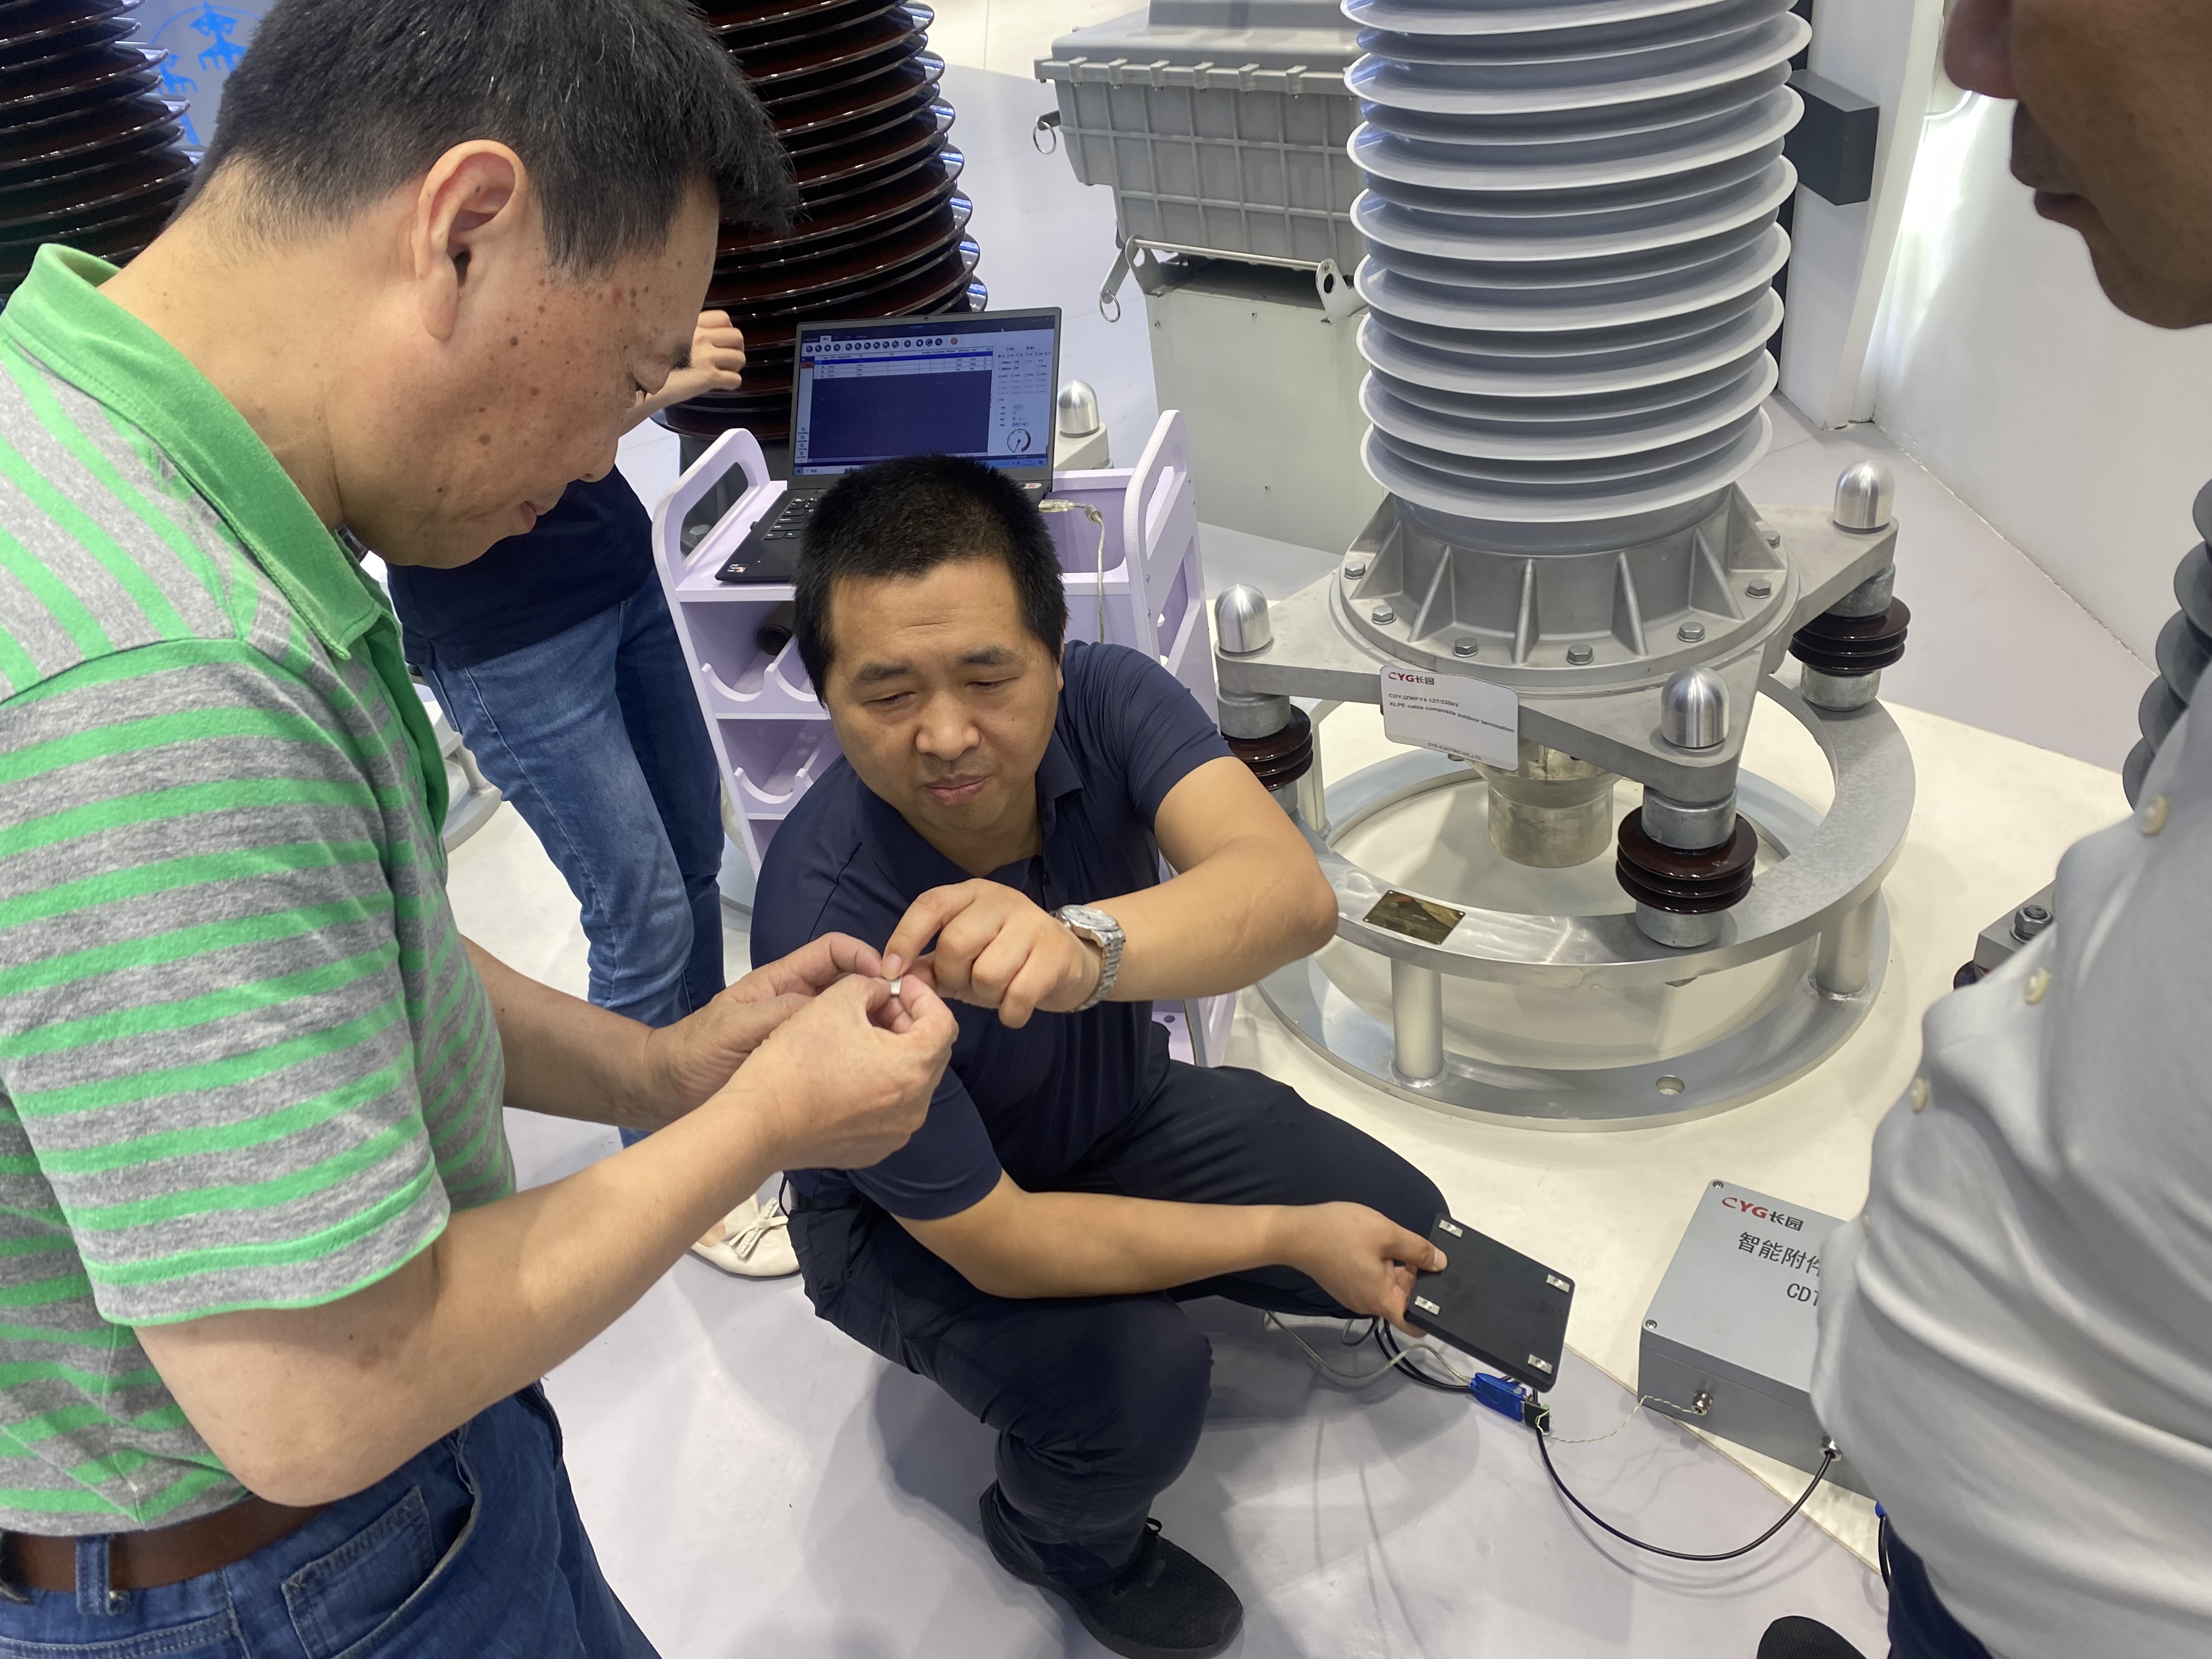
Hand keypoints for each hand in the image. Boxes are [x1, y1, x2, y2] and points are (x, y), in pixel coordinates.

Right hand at [638, 310, 747, 413]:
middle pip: (737, 336)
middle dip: (735, 348)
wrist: (639, 382)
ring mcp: (706, 357)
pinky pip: (735, 379)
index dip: (727, 330)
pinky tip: (722, 385)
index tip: (720, 339)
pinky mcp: (708, 377)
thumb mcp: (662, 336)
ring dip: (735, 366)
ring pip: (739, 357)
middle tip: (726, 357)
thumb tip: (689, 335)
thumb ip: (679, 332)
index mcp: (691, 325)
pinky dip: (732, 383)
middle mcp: (701, 337)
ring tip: (724, 371)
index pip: (723, 318)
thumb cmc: (645, 360)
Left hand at [643, 934, 887, 1116]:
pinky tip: (879, 1074)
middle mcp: (802, 1005)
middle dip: (881, 994)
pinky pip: (844, 1057)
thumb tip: (832, 1009)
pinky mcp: (809, 1069)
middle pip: (853, 986)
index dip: (863, 956)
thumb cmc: (698, 1051)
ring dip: (878, 1028)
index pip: (835, 952)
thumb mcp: (737, 1025)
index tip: (887, 978)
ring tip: (898, 1046)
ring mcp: (807, 1038)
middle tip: (905, 1017)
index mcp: (785, 981)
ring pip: (854, 1023)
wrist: (671, 1093)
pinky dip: (865, 1060)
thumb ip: (781, 1012)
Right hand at [731, 974, 956, 1169]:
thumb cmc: (796, 1059)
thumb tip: (879, 992)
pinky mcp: (872, 1149)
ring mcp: (895, 1133)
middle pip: (929, 1053)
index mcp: (913, 1068)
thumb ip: (869, 985)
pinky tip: (846, 1073)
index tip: (895, 984)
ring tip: (857, 1037)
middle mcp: (915, 1107)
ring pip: (910, 1082)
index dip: (921, 995)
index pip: (943, 1021)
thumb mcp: (835, 1001)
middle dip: (907, 1023)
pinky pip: (889, 1110)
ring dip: (893, 1054)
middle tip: (875, 1005)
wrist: (758, 1123)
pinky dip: (878, 1086)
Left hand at [883, 882, 1102, 1027]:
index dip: (905, 938)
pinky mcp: (1055, 954)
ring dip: (986, 997)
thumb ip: (930, 963)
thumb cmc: (1006, 957)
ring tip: (997, 993)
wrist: (1071, 960)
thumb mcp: (964, 955)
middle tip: (967, 985)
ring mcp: (1032, 924)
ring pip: (987, 973)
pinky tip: (1014, 1010)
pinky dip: (1010, 1013)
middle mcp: (1001, 901)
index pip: (930, 905)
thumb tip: (894, 978)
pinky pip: (1017, 996)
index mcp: (971, 894)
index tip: (891, 971)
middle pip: (956, 944)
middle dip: (953, 977)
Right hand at [1279, 1204, 1446, 1333]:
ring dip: (1395, 1266)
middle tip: (1419, 1248)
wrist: (1294, 1232)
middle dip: (1414, 1276)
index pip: (1415, 1323)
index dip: (1434, 1311)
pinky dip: (1379, 1264)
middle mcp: (1368, 1305)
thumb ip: (1418, 1250)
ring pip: (1387, 1286)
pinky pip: (1371, 1279)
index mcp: (1382, 1300)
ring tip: (1393, 1240)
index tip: (1445, 1290)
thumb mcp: (1387, 1234)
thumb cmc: (1341, 1233)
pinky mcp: (1344, 1285)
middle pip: (1402, 1298)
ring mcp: (1354, 1296)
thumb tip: (1441, 1263)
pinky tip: (1374, 1242)